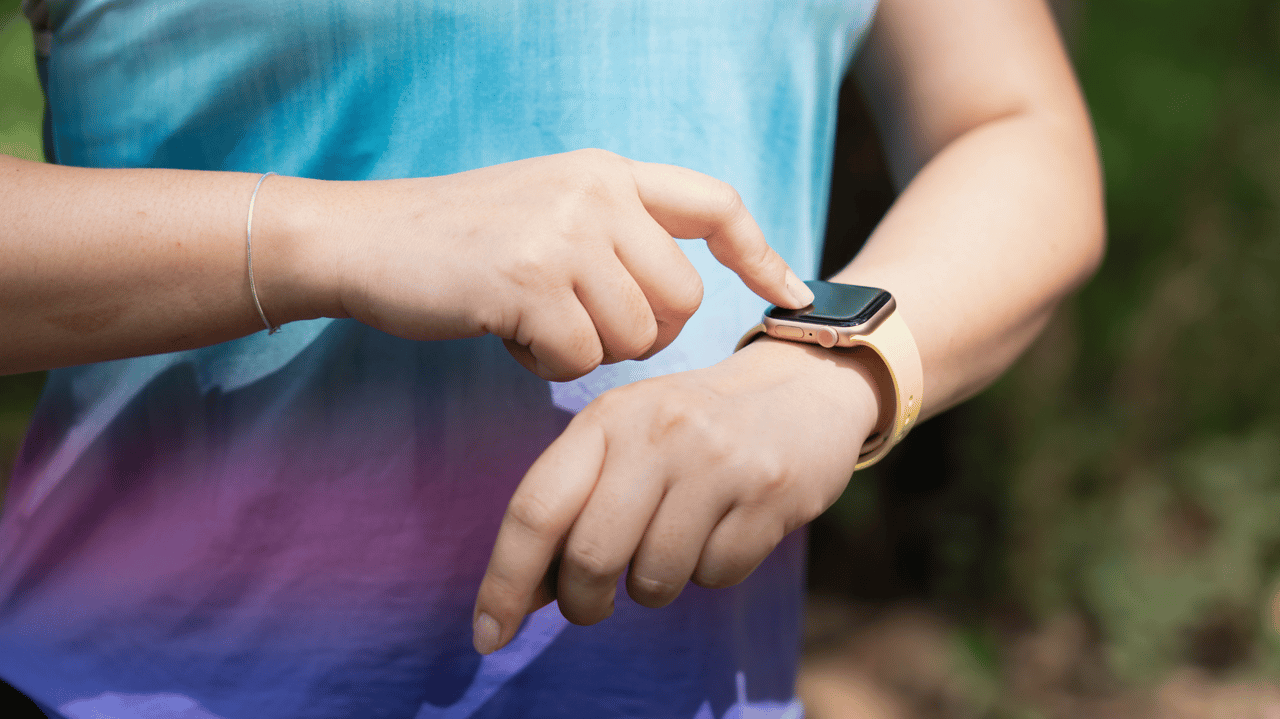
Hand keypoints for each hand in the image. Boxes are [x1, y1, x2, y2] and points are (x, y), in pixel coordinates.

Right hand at [302, 149, 813, 379]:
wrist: (362, 239)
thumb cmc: (459, 242)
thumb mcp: (549, 209)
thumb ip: (615, 234)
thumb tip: (682, 299)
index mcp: (608, 172)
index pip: (714, 203)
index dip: (761, 252)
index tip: (796, 292)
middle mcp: (596, 193)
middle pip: (683, 301)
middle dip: (644, 336)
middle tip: (585, 330)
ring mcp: (564, 233)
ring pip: (636, 337)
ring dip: (588, 351)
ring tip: (532, 322)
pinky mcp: (530, 280)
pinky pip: (579, 359)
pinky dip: (545, 366)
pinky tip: (507, 335)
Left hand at [470, 337, 881, 653]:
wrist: (802, 389)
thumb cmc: (692, 430)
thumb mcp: (625, 442)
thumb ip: (571, 506)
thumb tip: (516, 598)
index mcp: (607, 418)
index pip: (536, 509)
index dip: (504, 581)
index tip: (488, 635)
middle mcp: (657, 433)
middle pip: (591, 558)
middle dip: (583, 602)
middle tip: (593, 604)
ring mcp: (717, 462)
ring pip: (655, 579)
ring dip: (653, 586)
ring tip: (674, 543)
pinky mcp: (769, 494)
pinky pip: (715, 576)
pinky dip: (710, 571)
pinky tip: (723, 529)